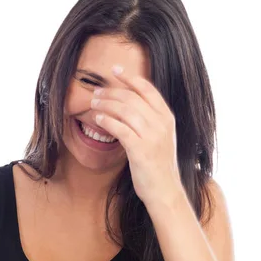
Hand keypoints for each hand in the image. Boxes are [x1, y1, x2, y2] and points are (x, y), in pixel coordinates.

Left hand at [91, 65, 183, 206]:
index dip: (130, 77)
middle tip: (97, 92)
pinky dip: (106, 120)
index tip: (115, 70)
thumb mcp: (160, 136)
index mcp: (167, 117)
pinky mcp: (140, 149)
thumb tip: (126, 103)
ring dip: (106, 104)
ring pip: (124, 110)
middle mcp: (161, 123)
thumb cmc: (158, 164)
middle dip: (111, 92)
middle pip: (131, 97)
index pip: (147, 89)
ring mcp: (152, 136)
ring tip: (94, 103)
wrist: (165, 190)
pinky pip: (119, 128)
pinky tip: (98, 119)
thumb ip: (149, 119)